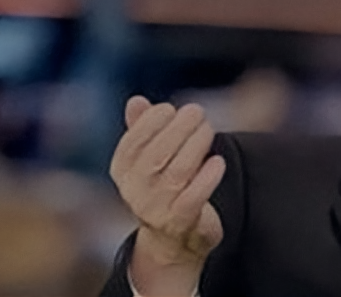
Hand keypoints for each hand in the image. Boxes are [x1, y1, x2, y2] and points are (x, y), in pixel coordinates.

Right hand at [109, 96, 225, 294]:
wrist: (174, 240)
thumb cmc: (163, 188)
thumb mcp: (148, 160)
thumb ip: (142, 130)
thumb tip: (136, 100)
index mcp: (122, 172)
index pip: (132, 143)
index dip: (151, 122)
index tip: (170, 109)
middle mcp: (135, 192)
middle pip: (157, 155)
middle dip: (179, 129)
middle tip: (198, 112)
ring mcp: (156, 209)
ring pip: (178, 172)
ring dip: (196, 146)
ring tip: (208, 129)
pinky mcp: (180, 222)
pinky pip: (194, 197)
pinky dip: (207, 177)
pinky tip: (218, 161)